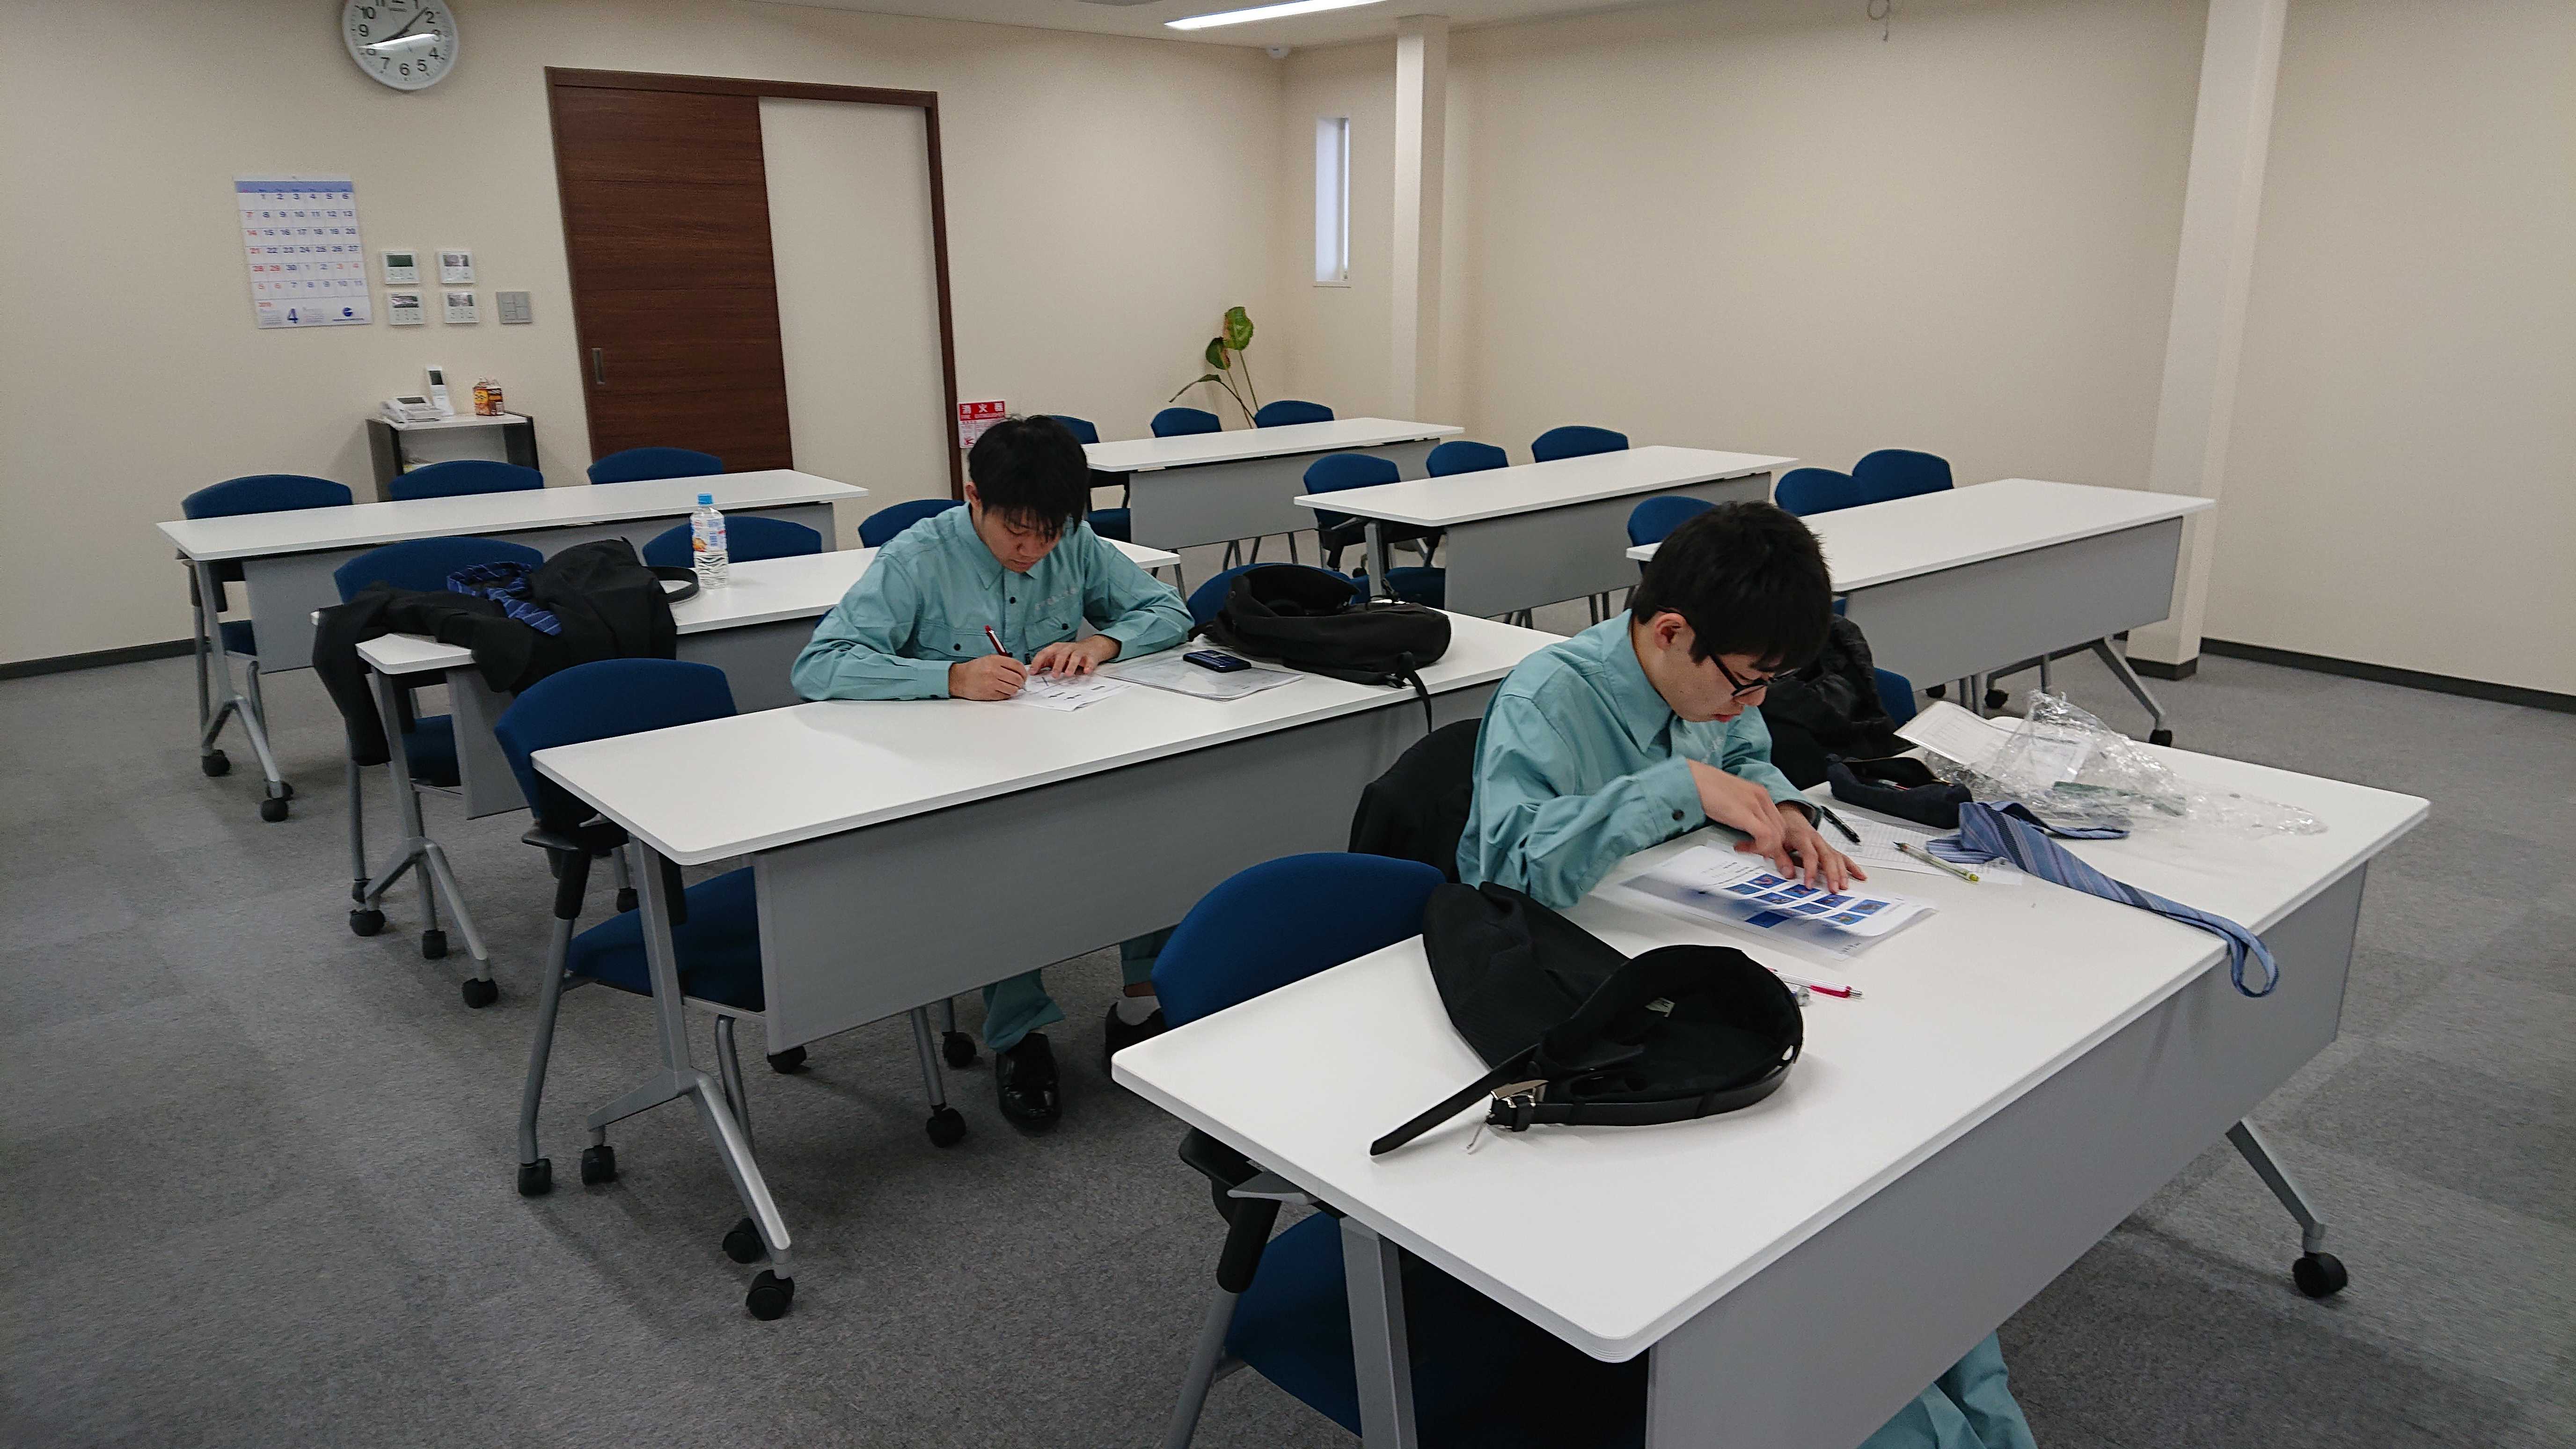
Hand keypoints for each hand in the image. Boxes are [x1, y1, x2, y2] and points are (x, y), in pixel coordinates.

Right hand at [949, 653, 1026, 700]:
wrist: (959, 679)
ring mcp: (992, 683)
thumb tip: (1020, 671)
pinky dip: (1006, 694)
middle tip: (1019, 683)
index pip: (1017, 666)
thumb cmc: (974, 669)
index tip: (1024, 675)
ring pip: (1013, 689)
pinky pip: (1005, 696)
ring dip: (1014, 689)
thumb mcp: (989, 659)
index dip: (1024, 672)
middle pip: (1017, 679)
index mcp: (995, 661)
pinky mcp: (990, 694)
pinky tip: (1002, 690)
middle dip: (1020, 682)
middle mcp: (994, 671)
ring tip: (1009, 687)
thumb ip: (1004, 663)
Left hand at [1029, 636, 1119, 677]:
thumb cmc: (1071, 653)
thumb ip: (1045, 663)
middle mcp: (1067, 648)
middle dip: (1057, 665)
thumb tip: (1032, 671)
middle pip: (1061, 655)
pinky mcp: (1090, 656)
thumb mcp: (1057, 656)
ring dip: (1071, 666)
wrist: (1091, 646)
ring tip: (1068, 674)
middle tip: (1054, 675)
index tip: (1033, 672)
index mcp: (1057, 648)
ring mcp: (1079, 651)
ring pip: (1075, 657)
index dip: (1038, 662)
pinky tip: (1086, 671)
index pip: (1045, 653)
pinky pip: (1089, 660)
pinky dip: (1088, 666)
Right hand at [1687, 761, 1794, 877]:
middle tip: (1757, 854)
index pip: (1778, 821)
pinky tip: (1742, 847)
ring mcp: (1754, 804)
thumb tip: (1745, 826)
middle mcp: (1761, 797)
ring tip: (1747, 850)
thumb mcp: (1732, 798)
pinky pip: (1765, 836)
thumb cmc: (1705, 787)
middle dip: (1773, 848)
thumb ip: (1743, 810)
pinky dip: (1758, 847)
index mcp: (1759, 793)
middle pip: (1781, 830)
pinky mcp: (1745, 813)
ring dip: (1765, 849)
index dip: (1773, 839)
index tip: (1763, 848)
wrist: (1692, 778)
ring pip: (1776, 835)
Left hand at [1779, 809, 1864, 891]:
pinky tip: (1860, 876)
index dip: (1810, 870)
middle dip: (1832, 874)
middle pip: (1828, 857)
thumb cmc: (1784, 832)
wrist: (1791, 817)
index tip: (1809, 885)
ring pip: (1837, 858)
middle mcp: (1816, 840)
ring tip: (1844, 887)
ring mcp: (1825, 844)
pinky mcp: (1830, 848)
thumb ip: (1780, 858)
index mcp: (1802, 837)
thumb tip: (1788, 874)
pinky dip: (1852, 867)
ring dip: (1842, 873)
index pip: (1810, 855)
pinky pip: (1843, 857)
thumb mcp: (1776, 842)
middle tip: (1833, 889)